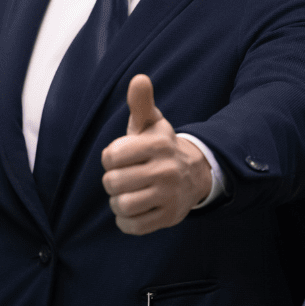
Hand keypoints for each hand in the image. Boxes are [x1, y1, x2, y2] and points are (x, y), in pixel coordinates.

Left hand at [100, 75, 211, 234]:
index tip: (122, 157)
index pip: (111, 156)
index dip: (110, 158)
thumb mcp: (151, 124)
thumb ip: (141, 103)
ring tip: (128, 193)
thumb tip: (139, 79)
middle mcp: (165, 170)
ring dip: (118, 202)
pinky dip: (126, 221)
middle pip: (112, 183)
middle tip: (124, 177)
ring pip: (121, 206)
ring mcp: (169, 196)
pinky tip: (135, 209)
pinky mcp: (169, 218)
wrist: (194, 174)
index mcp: (157, 145)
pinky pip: (132, 226)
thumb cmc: (159, 147)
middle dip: (112, 181)